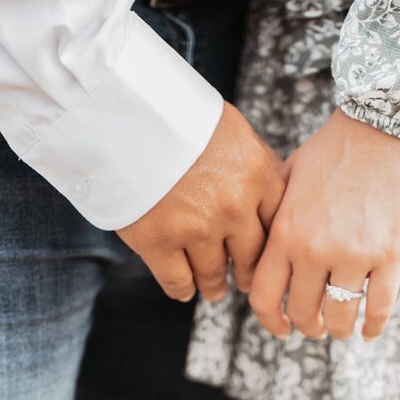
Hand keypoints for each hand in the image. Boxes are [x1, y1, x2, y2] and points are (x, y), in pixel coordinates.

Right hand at [117, 103, 284, 301]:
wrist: (123, 109)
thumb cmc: (177, 113)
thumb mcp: (233, 128)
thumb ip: (256, 163)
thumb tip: (275, 190)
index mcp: (256, 175)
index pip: (277, 224)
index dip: (272, 245)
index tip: (267, 255)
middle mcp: (234, 206)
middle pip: (250, 257)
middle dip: (246, 272)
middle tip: (243, 281)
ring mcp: (197, 228)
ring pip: (214, 274)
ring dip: (215, 285)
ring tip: (214, 289)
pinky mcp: (159, 242)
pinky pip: (178, 281)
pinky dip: (183, 289)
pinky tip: (185, 291)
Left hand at [249, 108, 399, 340]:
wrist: (387, 121)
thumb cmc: (336, 147)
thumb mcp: (289, 176)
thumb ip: (272, 216)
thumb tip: (258, 251)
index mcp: (286, 232)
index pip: (265, 298)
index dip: (271, 322)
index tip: (281, 328)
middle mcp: (315, 249)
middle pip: (304, 313)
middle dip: (308, 327)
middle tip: (315, 327)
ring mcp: (355, 254)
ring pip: (340, 317)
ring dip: (339, 330)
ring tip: (341, 329)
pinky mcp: (392, 254)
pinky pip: (379, 307)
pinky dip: (372, 327)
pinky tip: (368, 332)